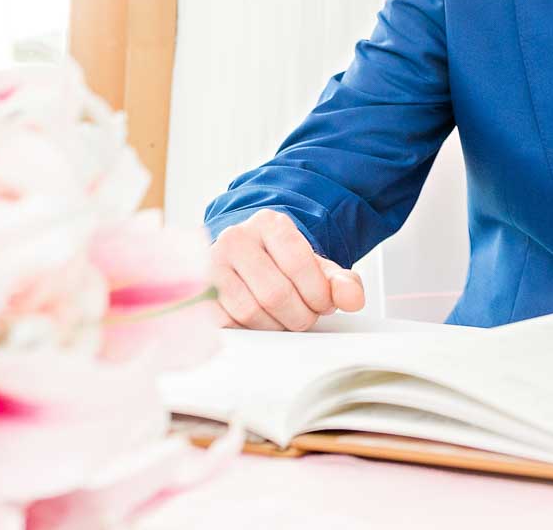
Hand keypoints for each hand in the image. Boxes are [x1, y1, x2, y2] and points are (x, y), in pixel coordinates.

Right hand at [210, 209, 365, 330]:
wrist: (248, 259)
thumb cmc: (283, 264)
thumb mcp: (318, 267)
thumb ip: (342, 281)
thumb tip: (353, 298)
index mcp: (269, 223)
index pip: (299, 263)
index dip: (317, 293)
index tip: (324, 304)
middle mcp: (236, 238)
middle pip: (275, 293)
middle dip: (300, 314)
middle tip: (307, 316)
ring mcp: (211, 265)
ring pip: (250, 311)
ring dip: (276, 325)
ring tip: (286, 318)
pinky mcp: (199, 293)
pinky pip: (228, 322)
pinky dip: (251, 330)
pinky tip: (263, 321)